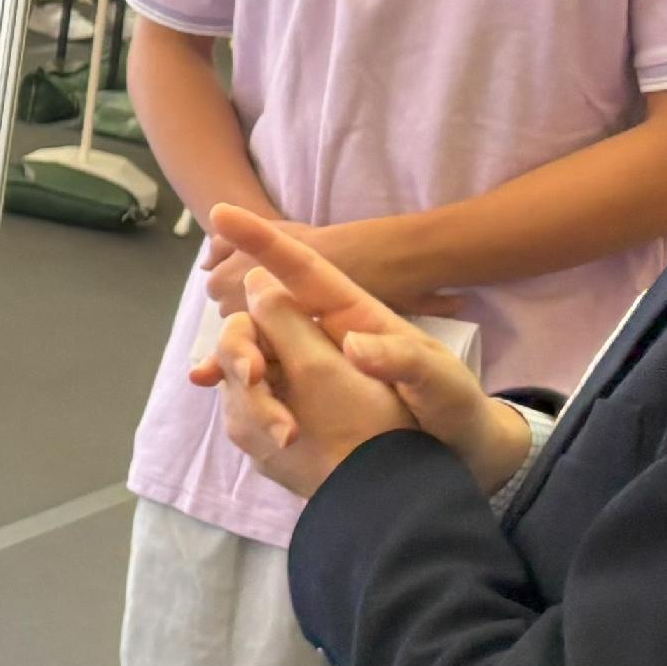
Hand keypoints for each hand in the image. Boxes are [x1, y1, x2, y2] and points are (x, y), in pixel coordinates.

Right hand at [202, 210, 537, 495]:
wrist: (461, 453)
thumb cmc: (454, 405)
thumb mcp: (439, 380)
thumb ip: (402, 360)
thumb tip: (352, 343)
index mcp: (355, 314)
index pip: (302, 269)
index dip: (263, 240)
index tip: (222, 212)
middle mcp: (324, 332)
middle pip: (265, 312)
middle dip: (239, 329)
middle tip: (240, 370)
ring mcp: (311, 362)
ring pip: (255, 346)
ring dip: (228, 358)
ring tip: (205, 378)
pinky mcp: (304, 394)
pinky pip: (260, 380)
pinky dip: (232, 381)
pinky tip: (210, 388)